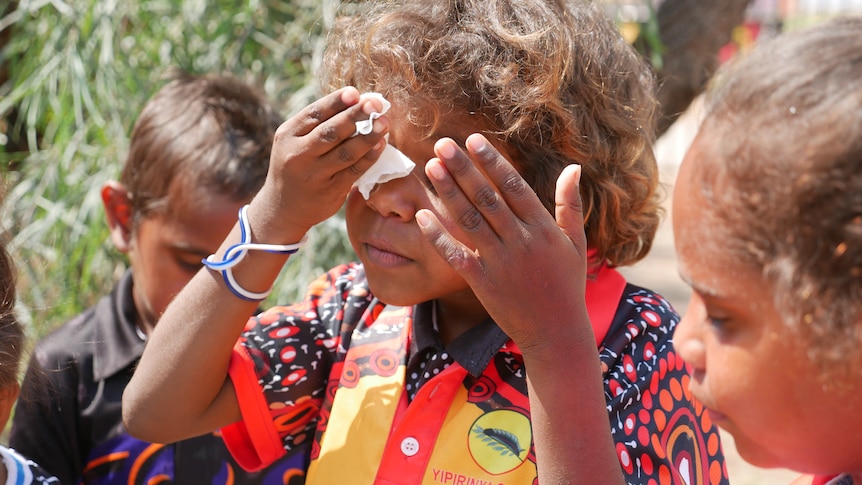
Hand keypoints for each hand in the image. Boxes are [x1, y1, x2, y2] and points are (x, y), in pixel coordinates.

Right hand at [255, 87, 388, 240]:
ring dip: (368, 136)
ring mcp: (315, 175)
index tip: (355, 92)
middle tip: (375, 103)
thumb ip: (318, 124)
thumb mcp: (294, 141)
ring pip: (345, 152)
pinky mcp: (330, 191)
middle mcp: (298, 154)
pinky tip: (381, 144)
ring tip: (384, 122)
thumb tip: (357, 100)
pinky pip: (354, 170)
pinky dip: (369, 156)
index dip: (335, 102)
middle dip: (355, 116)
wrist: (282, 207)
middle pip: (330, 132)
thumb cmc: (295, 165)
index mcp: (287, 135)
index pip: (313, 114)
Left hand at [415, 134, 590, 351]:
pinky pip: (456, 255)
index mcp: (543, 228)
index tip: (473, 140)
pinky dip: (438, 236)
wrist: (556, 332)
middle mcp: (521, 242)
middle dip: (463, 168)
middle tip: (443, 144)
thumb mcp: (576, 243)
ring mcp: (500, 262)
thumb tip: (574, 167)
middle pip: (487, 197)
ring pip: (470, 220)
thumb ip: (570, 205)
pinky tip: (421, 216)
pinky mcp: (483, 283)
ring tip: (431, 166)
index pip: (513, 186)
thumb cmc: (566, 284)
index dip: (492, 161)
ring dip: (449, 192)